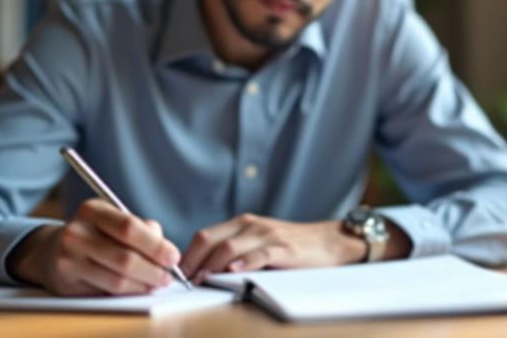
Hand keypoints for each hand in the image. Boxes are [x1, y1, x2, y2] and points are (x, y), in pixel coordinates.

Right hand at [6, 199, 181, 296]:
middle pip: (125, 257)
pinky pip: (106, 289)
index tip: (173, 257)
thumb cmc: (95, 236)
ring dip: (143, 284)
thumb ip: (143, 231)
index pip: (130, 228)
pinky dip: (129, 291)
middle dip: (153, 269)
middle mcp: (77, 230)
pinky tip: (138, 287)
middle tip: (167, 276)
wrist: (53, 251)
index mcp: (93, 209)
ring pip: (118, 278)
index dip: (155, 245)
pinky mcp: (66, 278)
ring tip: (155, 283)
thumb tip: (166, 251)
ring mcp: (69, 256)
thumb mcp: (115, 222)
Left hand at [179, 214, 368, 282]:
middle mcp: (250, 226)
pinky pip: (259, 254)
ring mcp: (266, 235)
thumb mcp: (259, 243)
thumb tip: (204, 272)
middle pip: (210, 239)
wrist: (329, 242)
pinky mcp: (283, 248)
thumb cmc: (292, 248)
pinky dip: (244, 263)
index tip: (177, 275)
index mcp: (241, 224)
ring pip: (229, 247)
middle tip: (185, 281)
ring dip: (211, 266)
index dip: (187, 256)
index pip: (204, 236)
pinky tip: (233, 273)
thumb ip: (236, 252)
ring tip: (202, 281)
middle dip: (193, 261)